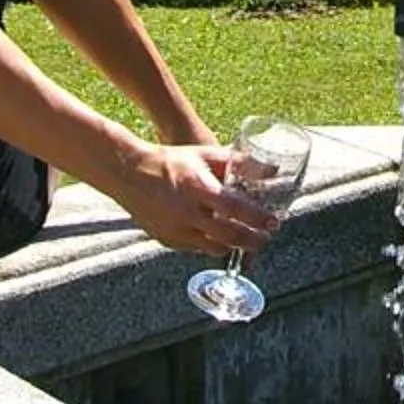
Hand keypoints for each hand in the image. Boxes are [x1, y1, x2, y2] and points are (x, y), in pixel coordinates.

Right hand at [108, 142, 281, 257]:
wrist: (130, 173)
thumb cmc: (172, 161)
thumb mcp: (206, 154)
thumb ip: (240, 163)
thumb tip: (272, 171)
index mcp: (198, 188)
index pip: (236, 209)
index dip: (258, 219)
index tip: (273, 223)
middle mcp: (187, 213)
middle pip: (229, 236)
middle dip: (252, 241)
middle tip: (265, 238)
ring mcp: (176, 230)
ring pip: (214, 248)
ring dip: (234, 247)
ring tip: (246, 240)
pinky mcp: (168, 240)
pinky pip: (196, 249)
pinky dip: (211, 245)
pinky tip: (220, 237)